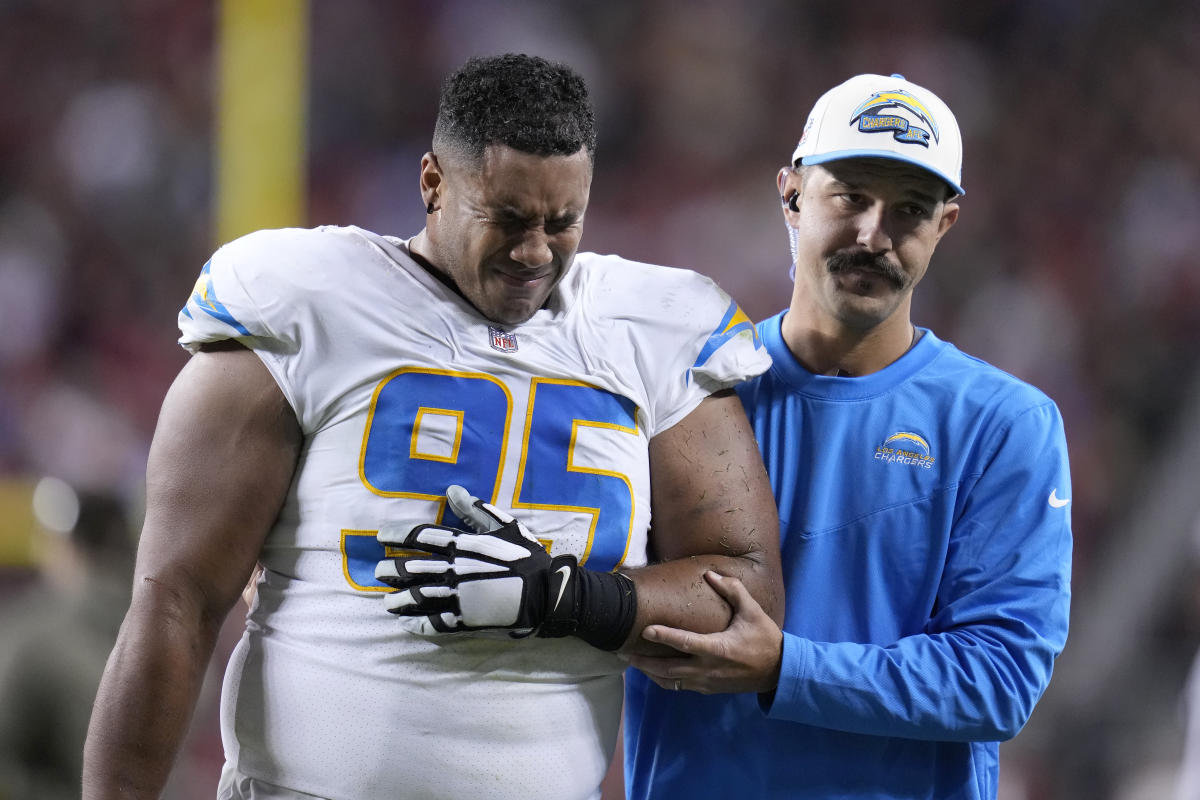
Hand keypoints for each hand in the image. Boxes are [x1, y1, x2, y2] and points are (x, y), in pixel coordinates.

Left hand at [375, 485, 575, 635]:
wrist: (547, 595)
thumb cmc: (528, 558)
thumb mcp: (506, 527)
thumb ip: (476, 510)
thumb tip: (453, 489)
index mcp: (463, 545)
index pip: (421, 536)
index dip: (397, 534)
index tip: (381, 535)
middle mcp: (454, 570)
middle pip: (411, 568)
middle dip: (390, 569)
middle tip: (378, 571)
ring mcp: (457, 597)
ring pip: (415, 597)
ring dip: (396, 600)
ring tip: (386, 601)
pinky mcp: (463, 621)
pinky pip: (432, 624)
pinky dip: (415, 625)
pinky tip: (405, 624)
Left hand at [626, 571, 782, 693]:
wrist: (778, 672)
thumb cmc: (764, 638)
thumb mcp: (752, 611)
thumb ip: (732, 590)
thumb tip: (709, 574)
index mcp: (718, 649)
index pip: (685, 643)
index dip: (664, 636)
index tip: (645, 630)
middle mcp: (708, 669)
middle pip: (668, 669)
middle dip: (644, 662)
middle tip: (623, 652)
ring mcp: (706, 682)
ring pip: (670, 682)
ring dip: (649, 673)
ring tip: (631, 662)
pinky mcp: (707, 689)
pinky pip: (678, 687)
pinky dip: (662, 680)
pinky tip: (652, 671)